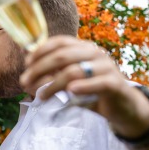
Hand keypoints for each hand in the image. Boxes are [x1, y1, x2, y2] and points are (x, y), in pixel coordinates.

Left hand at [19, 35, 148, 133]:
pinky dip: (83, 86)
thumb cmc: (93, 93)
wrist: (123, 107)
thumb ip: (55, 74)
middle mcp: (95, 53)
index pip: (60, 41)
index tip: (27, 63)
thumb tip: (29, 73)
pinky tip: (71, 91)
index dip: (41, 51)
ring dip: (53, 84)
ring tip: (41, 95)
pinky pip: (98, 82)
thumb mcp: (72, 80)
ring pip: (75, 71)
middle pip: (62, 56)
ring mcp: (106, 67)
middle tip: (25, 82)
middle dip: (39, 69)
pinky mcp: (116, 84)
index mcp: (84, 48)